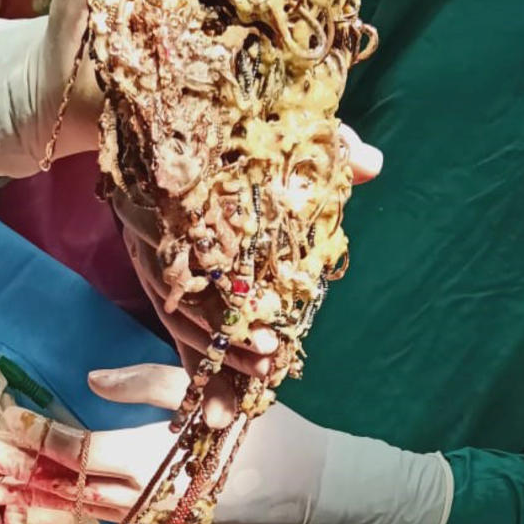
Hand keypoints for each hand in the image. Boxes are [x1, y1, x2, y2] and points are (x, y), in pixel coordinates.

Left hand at [0, 363, 451, 523]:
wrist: (312, 488)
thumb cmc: (264, 429)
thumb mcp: (211, 392)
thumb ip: (148, 383)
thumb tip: (91, 378)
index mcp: (157, 458)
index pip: (83, 450)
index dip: (41, 440)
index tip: (3, 425)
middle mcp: (147, 497)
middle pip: (70, 487)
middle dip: (20, 474)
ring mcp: (155, 520)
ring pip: (83, 509)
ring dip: (36, 499)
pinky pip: (107, 518)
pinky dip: (71, 508)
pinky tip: (43, 500)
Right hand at [114, 126, 382, 426]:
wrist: (152, 114)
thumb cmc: (229, 119)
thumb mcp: (282, 124)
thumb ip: (326, 143)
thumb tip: (370, 166)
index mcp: (187, 196)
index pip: (207, 257)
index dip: (236, 301)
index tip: (270, 331)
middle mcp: (164, 234)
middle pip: (189, 299)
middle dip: (228, 340)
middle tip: (269, 364)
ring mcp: (158, 259)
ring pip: (181, 319)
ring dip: (215, 358)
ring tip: (253, 389)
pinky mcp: (162, 278)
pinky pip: (177, 328)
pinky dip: (199, 367)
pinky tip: (220, 408)